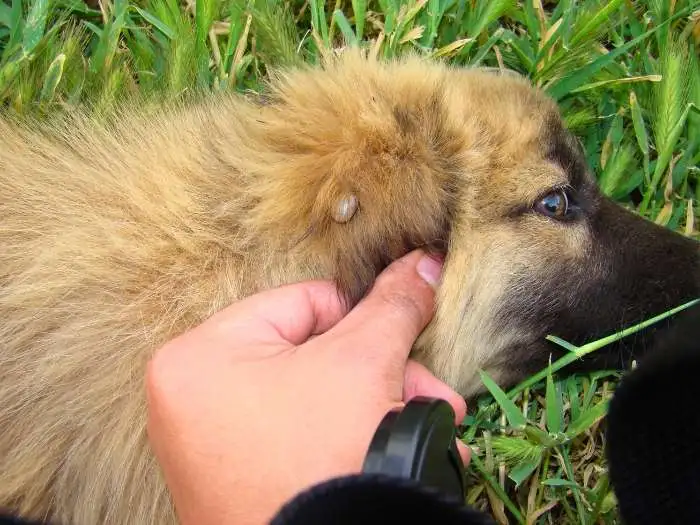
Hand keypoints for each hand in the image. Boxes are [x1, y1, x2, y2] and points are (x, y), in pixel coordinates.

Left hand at [145, 250, 468, 524]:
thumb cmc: (320, 459)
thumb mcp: (362, 364)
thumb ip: (392, 306)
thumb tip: (422, 262)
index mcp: (198, 355)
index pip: (302, 303)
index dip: (362, 321)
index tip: (400, 343)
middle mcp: (191, 398)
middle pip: (313, 354)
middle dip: (383, 375)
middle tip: (428, 392)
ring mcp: (210, 445)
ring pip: (314, 398)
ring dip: (377, 408)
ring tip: (430, 426)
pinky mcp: (236, 480)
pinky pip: (298, 435)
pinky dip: (346, 438)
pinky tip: (393, 448)